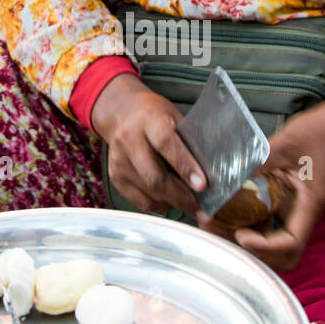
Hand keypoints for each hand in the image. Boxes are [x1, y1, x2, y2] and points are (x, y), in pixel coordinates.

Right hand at [91, 74, 206, 215]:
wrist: (122, 113)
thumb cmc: (154, 116)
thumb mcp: (174, 118)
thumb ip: (188, 143)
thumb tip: (210, 172)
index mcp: (149, 121)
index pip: (167, 145)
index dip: (185, 167)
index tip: (202, 185)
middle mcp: (129, 140)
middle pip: (155, 177)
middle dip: (182, 197)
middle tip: (202, 210)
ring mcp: (119, 161)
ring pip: (148, 193)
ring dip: (172, 203)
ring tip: (190, 206)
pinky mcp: (115, 177)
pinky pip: (139, 201)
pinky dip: (158, 205)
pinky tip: (170, 201)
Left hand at [196, 89, 324, 271]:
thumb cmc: (319, 132)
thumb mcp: (287, 142)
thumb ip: (259, 161)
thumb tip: (229, 179)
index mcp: (309, 204)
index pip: (291, 243)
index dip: (265, 247)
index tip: (241, 233)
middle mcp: (301, 214)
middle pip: (279, 253)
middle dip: (249, 248)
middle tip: (218, 228)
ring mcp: (291, 211)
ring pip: (269, 242)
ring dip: (243, 238)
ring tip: (213, 221)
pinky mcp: (281, 204)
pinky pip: (263, 223)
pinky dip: (244, 223)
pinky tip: (222, 210)